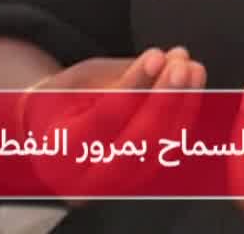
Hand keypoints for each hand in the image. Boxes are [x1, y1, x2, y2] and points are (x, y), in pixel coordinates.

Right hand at [15, 46, 205, 200]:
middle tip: (182, 64)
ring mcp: (118, 186)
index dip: (134, 87)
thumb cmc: (60, 103)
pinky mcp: (140, 180)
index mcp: (60, 155)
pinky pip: (169, 148)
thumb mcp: (76, 82)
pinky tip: (192, 85)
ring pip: (161, 147)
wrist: (51, 136)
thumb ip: (119, 76)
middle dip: (166, 99)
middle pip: (139, 142)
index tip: (156, 56)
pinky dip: (183, 114)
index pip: (105, 120)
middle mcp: (88, 181)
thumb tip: (165, 61)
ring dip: (182, 104)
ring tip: (192, 67)